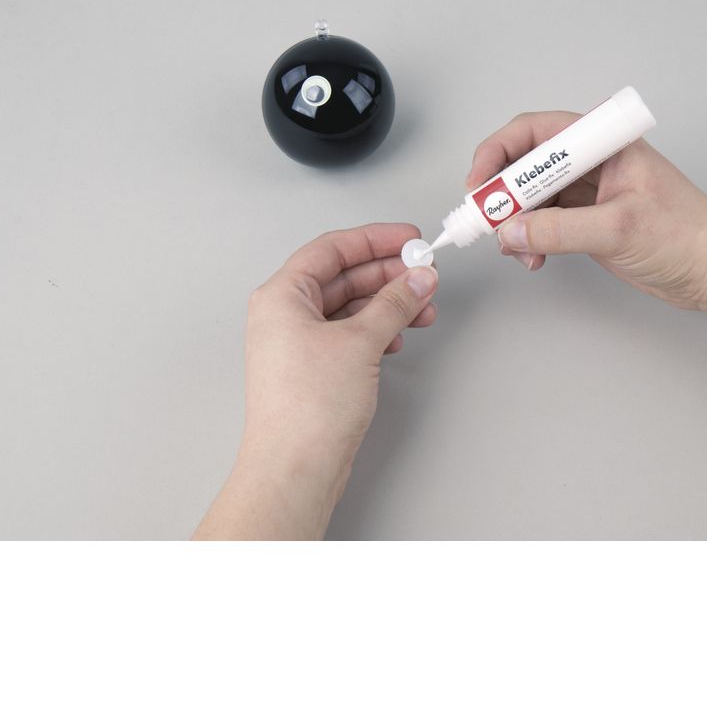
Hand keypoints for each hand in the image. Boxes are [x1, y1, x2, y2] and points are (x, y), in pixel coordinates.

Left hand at [194, 223, 438, 539]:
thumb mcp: (361, 341)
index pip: (332, 249)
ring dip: (389, 304)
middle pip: (343, 276)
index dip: (375, 239)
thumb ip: (395, 303)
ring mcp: (299, 342)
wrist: (296, 468)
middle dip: (388, 274)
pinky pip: (350, 333)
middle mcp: (285, 315)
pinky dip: (379, 329)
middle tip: (424, 273)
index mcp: (282, 296)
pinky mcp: (314, 368)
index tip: (410, 238)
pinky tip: (400, 336)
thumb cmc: (308, 408)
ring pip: (351, 307)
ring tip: (423, 307)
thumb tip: (418, 278)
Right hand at [466, 111, 706, 311]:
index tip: (480, 184)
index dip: (499, 153)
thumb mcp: (617, 228)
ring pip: (530, 197)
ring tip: (513, 247)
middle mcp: (591, 162)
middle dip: (501, 193)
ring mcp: (588, 192)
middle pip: (526, 164)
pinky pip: (542, 223)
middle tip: (484, 220)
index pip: (535, 132)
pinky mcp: (587, 221)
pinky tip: (532, 257)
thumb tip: (510, 231)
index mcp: (602, 144)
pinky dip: (529, 239)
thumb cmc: (688, 235)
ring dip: (513, 222)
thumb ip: (559, 230)